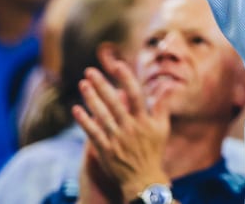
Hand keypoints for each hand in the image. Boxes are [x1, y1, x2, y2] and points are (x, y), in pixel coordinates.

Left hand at [73, 60, 170, 202]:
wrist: (142, 178)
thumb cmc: (154, 151)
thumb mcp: (162, 128)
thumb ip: (163, 106)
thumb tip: (168, 86)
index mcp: (144, 120)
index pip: (134, 94)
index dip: (125, 79)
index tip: (117, 65)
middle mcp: (129, 127)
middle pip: (113, 102)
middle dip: (101, 84)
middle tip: (90, 71)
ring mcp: (116, 139)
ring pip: (101, 114)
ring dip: (91, 98)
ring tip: (83, 84)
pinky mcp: (105, 150)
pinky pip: (92, 132)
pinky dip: (84, 121)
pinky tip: (76, 109)